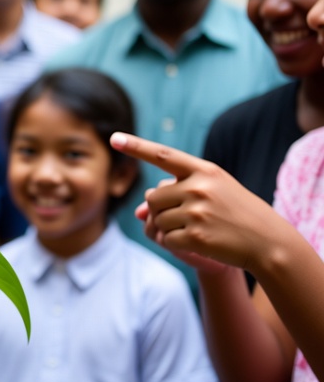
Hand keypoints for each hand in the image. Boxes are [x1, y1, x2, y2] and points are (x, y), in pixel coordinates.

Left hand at [111, 132, 283, 273]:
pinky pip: (166, 239)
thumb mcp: (212, 190)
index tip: (114, 138)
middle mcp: (198, 188)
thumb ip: (174, 192)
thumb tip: (138, 211)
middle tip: (186, 217)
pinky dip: (174, 243)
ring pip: (156, 220)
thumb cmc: (235, 211)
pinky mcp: (196, 237)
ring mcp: (197, 213)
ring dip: (168, 228)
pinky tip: (197, 241)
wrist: (267, 241)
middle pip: (152, 198)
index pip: (163, 156)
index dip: (137, 147)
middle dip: (160, 210)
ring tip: (197, 228)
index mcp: (204, 171)